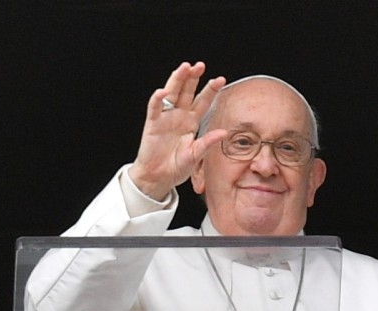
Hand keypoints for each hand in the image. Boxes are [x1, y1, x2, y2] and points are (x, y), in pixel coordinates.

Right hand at [129, 62, 226, 200]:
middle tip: (200, 65)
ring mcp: (165, 118)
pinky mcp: (153, 123)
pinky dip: (158, 99)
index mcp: (191, 122)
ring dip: (177, 80)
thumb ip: (207, 143)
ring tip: (184, 68)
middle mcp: (179, 116)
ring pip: (172, 94)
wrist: (159, 177)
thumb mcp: (196, 155)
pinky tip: (163, 92)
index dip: (210, 90)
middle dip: (193, 78)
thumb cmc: (177, 166)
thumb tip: (224, 132)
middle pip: (187, 92)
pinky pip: (155, 108)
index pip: (202, 102)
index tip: (220, 79)